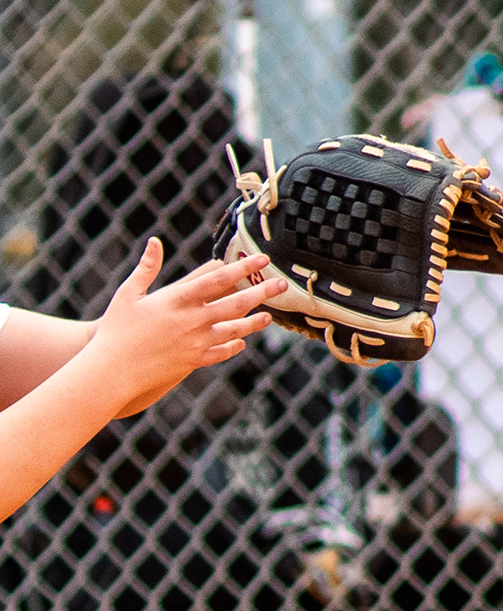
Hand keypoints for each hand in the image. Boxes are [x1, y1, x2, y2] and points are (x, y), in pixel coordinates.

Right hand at [85, 242, 277, 408]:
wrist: (111, 370)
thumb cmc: (116, 329)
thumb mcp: (129, 294)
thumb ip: (146, 268)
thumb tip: (155, 241)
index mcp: (178, 300)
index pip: (219, 278)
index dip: (243, 267)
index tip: (263, 259)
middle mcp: (193, 320)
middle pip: (237, 303)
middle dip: (263, 292)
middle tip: (283, 283)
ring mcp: (197, 342)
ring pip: (236, 329)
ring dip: (255, 322)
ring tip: (270, 316)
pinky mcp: (194, 361)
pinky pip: (222, 352)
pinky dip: (233, 345)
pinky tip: (241, 341)